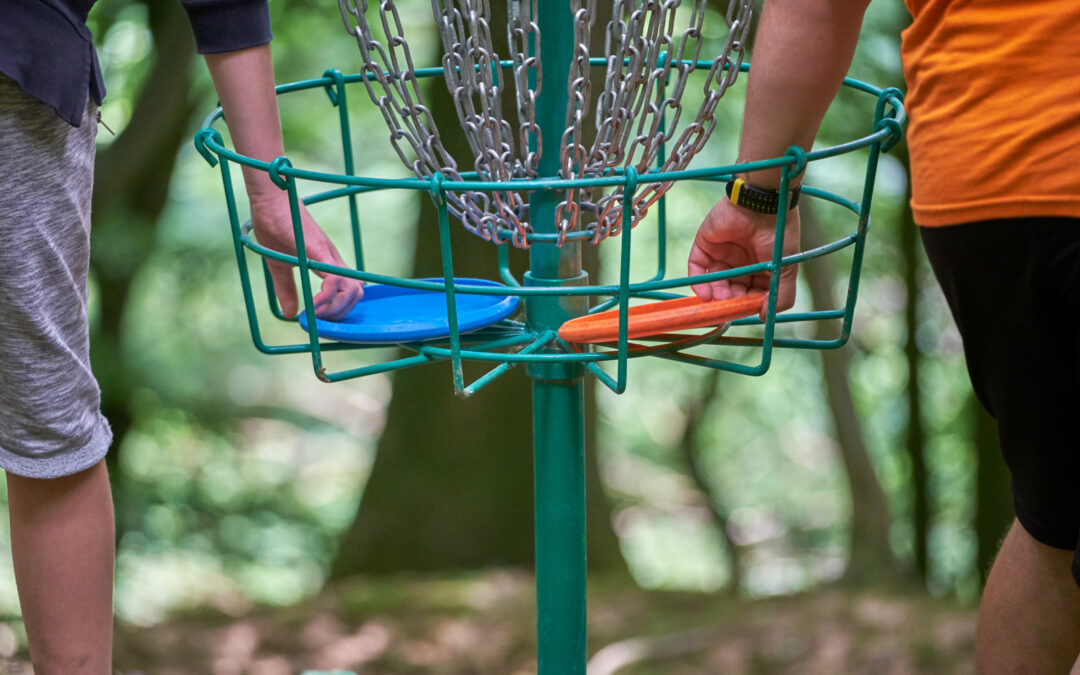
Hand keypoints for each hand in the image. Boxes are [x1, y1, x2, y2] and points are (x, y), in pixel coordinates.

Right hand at [249, 194, 363, 320]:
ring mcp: (329, 254)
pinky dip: (327, 297)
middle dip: (341, 314)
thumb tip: (291, 314)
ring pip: (353, 288)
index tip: (318, 320)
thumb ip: (286, 289)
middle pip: (357, 293)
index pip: (350, 291)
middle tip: (318, 320)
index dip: (339, 310)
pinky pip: (335, 278)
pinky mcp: (319, 249)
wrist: (269, 199)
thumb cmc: (274, 226)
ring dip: (336, 308)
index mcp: (328, 263)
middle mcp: (334, 259)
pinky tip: (312, 306)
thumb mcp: (278, 265)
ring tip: (315, 314)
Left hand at [688, 197, 799, 318]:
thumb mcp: (786, 269)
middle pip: (731, 290)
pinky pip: (697, 268)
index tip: (746, 312)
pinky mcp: (705, 244)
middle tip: (729, 307)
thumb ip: (781, 295)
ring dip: (715, 295)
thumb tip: (764, 316)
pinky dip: (698, 282)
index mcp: (762, 268)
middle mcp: (742, 262)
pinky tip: (705, 294)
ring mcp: (722, 254)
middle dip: (730, 301)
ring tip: (719, 299)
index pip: (751, 294)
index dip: (747, 305)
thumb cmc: (779, 235)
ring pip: (714, 282)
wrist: (762, 204)